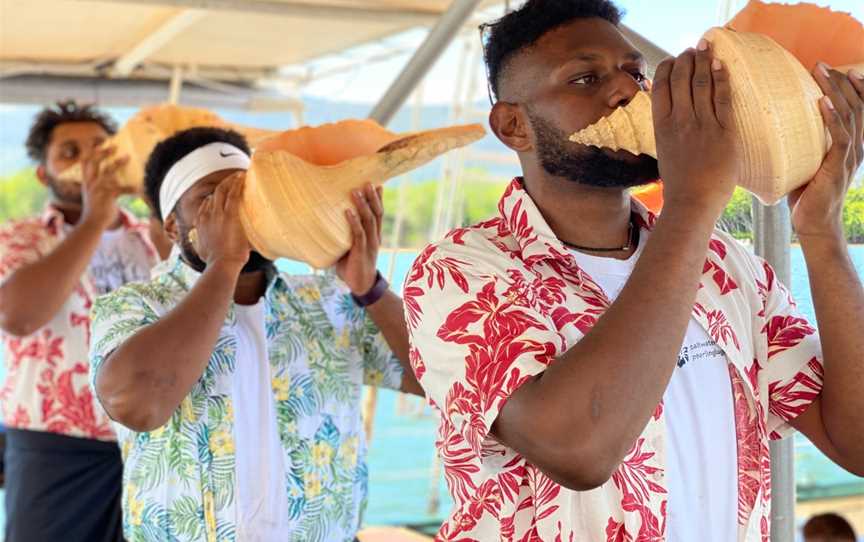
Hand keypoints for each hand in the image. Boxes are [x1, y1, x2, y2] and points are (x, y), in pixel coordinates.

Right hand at [81, 146, 130, 228]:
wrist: (92, 224)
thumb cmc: (95, 209)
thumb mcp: (92, 194)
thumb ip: (98, 184)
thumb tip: (112, 176)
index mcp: (86, 181)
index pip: (85, 162)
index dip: (90, 151)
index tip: (98, 143)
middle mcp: (90, 183)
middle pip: (93, 162)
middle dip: (103, 152)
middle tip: (114, 147)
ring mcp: (98, 189)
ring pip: (108, 171)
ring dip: (118, 163)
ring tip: (128, 157)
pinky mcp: (108, 196)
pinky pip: (121, 189)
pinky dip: (131, 188)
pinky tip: (139, 189)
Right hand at [194, 172, 250, 269]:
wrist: (221, 264)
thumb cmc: (215, 262)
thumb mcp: (203, 250)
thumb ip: (203, 244)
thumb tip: (204, 248)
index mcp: (200, 223)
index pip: (206, 205)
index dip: (214, 198)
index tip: (222, 194)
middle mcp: (207, 215)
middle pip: (214, 194)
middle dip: (223, 184)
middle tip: (232, 178)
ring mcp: (218, 214)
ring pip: (223, 190)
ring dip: (231, 180)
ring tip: (239, 174)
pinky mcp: (230, 215)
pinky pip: (234, 194)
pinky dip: (237, 184)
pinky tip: (243, 177)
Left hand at [336, 184, 383, 294]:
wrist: (361, 286)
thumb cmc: (352, 266)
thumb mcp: (349, 247)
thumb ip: (344, 236)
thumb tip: (326, 224)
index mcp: (374, 235)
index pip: (378, 214)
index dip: (378, 199)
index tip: (376, 184)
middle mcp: (374, 237)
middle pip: (376, 213)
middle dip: (372, 197)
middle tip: (367, 182)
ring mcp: (369, 244)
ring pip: (368, 220)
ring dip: (362, 205)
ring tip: (356, 191)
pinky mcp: (361, 251)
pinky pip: (359, 234)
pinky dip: (353, 221)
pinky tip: (348, 211)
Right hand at [651, 41, 739, 217]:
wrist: (692, 201)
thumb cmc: (679, 182)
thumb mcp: (664, 151)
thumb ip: (668, 131)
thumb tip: (671, 118)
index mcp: (661, 126)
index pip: (661, 86)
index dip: (668, 68)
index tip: (674, 60)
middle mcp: (680, 121)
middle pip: (682, 78)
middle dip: (688, 59)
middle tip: (694, 50)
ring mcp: (702, 124)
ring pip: (702, 83)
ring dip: (705, 61)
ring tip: (707, 50)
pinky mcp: (724, 131)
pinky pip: (723, 97)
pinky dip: (722, 78)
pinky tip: (722, 66)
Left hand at [789, 66, 863, 240]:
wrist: (814, 224)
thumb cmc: (806, 195)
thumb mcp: (807, 164)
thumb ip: (803, 146)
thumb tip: (776, 129)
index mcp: (849, 144)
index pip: (857, 108)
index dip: (850, 87)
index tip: (836, 67)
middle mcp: (854, 146)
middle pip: (855, 104)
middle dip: (840, 81)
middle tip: (821, 63)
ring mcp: (849, 156)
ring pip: (849, 114)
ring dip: (835, 91)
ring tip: (822, 72)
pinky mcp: (838, 166)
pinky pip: (839, 136)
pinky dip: (832, 117)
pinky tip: (823, 102)